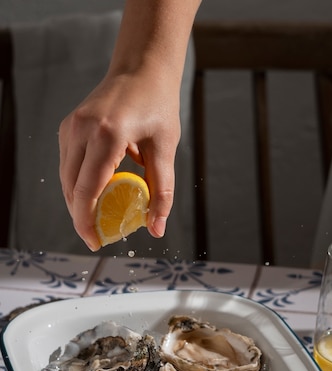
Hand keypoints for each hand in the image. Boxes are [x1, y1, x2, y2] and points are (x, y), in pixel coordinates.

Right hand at [59, 68, 180, 250]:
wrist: (142, 69)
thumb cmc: (158, 105)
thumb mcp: (166, 149)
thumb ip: (161, 191)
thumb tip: (157, 228)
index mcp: (107, 134)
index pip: (86, 190)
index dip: (86, 222)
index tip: (95, 242)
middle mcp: (82, 130)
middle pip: (71, 188)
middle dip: (81, 217)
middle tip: (99, 237)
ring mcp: (72, 127)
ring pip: (66, 178)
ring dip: (79, 202)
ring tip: (98, 219)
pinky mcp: (69, 127)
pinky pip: (68, 165)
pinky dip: (79, 184)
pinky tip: (97, 194)